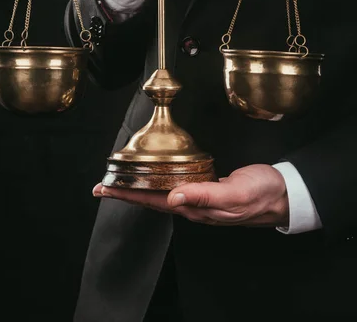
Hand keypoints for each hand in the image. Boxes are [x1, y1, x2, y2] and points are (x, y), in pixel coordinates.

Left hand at [93, 164, 288, 226]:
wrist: (283, 194)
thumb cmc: (260, 194)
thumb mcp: (233, 194)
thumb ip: (203, 195)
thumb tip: (172, 197)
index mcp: (195, 208)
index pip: (153, 202)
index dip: (127, 196)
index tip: (104, 190)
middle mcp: (193, 206)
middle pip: (152, 199)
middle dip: (126, 193)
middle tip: (103, 186)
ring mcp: (200, 199)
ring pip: (161, 193)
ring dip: (140, 188)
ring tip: (122, 182)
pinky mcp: (207, 188)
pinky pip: (176, 186)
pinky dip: (160, 181)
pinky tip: (156, 176)